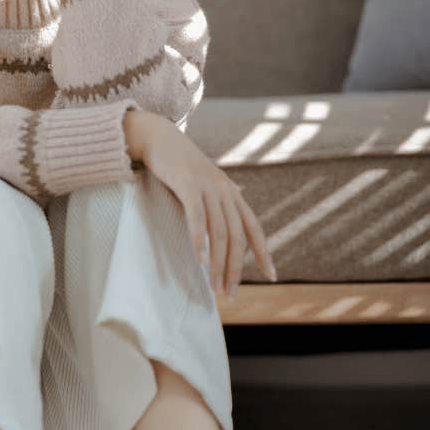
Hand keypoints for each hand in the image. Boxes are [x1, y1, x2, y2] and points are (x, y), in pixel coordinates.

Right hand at [136, 111, 277, 298]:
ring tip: (214, 288)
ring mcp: (207, 187)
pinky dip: (199, 241)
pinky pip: (196, 218)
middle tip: (228, 294)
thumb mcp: (207, 176)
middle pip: (236, 237)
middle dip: (234, 268)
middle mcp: (225, 190)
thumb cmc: (180, 159)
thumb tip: (241, 194)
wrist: (158, 135)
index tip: (272, 276)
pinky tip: (200, 261)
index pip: (254, 227)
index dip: (264, 252)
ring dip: (218, 264)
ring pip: (219, 232)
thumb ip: (224, 189)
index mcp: (231, 192)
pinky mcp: (187, 185)